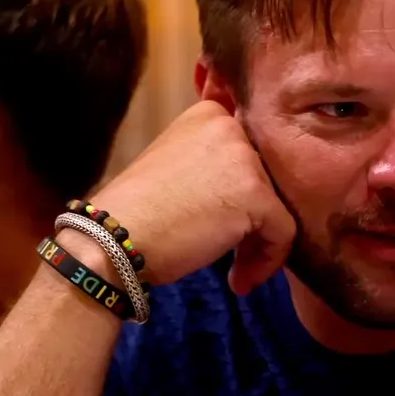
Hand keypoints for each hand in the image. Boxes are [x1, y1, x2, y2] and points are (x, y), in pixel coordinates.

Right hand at [89, 100, 295, 292]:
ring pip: (279, 207)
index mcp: (210, 115)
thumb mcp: (178, 166)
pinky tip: (239, 280)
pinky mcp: (255, 194)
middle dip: (254, 220)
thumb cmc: (138, 212)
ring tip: (235, 270)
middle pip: (268, 180)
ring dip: (258, 244)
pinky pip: (283, 233)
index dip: (244, 193)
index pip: (251, 155)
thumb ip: (214, 164)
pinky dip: (267, 261)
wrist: (111, 240)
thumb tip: (251, 189)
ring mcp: (244, 158)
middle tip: (231, 250)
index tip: (224, 221)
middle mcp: (230, 126)